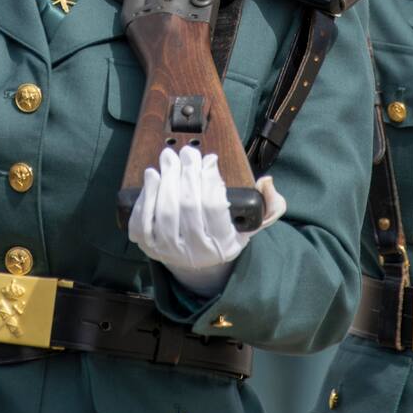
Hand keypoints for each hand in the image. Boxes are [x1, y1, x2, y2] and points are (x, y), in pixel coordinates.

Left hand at [128, 145, 285, 297]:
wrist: (196, 260)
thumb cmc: (224, 232)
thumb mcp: (252, 222)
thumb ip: (270, 204)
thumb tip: (266, 182)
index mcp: (223, 244)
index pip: (214, 208)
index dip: (210, 179)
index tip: (209, 160)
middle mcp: (196, 252)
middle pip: (188, 207)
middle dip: (187, 174)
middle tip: (187, 152)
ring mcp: (169, 250)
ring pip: (165, 212)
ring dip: (166, 180)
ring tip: (168, 158)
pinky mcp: (148, 246)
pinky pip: (142, 222)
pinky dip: (146, 197)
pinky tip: (152, 177)